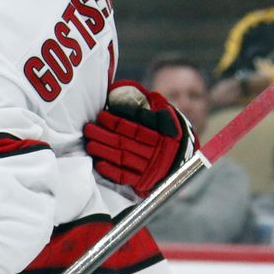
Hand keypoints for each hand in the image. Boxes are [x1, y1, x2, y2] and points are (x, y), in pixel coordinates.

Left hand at [83, 80, 197, 196]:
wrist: (185, 158)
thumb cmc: (167, 129)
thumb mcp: (164, 113)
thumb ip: (146, 104)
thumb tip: (122, 93)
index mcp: (159, 134)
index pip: (134, 128)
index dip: (116, 122)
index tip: (101, 116)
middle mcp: (154, 151)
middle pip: (124, 143)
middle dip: (104, 136)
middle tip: (88, 129)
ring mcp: (149, 167)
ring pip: (123, 158)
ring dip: (104, 152)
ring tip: (89, 145)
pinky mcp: (144, 181)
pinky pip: (126, 177)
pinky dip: (112, 172)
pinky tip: (99, 164)